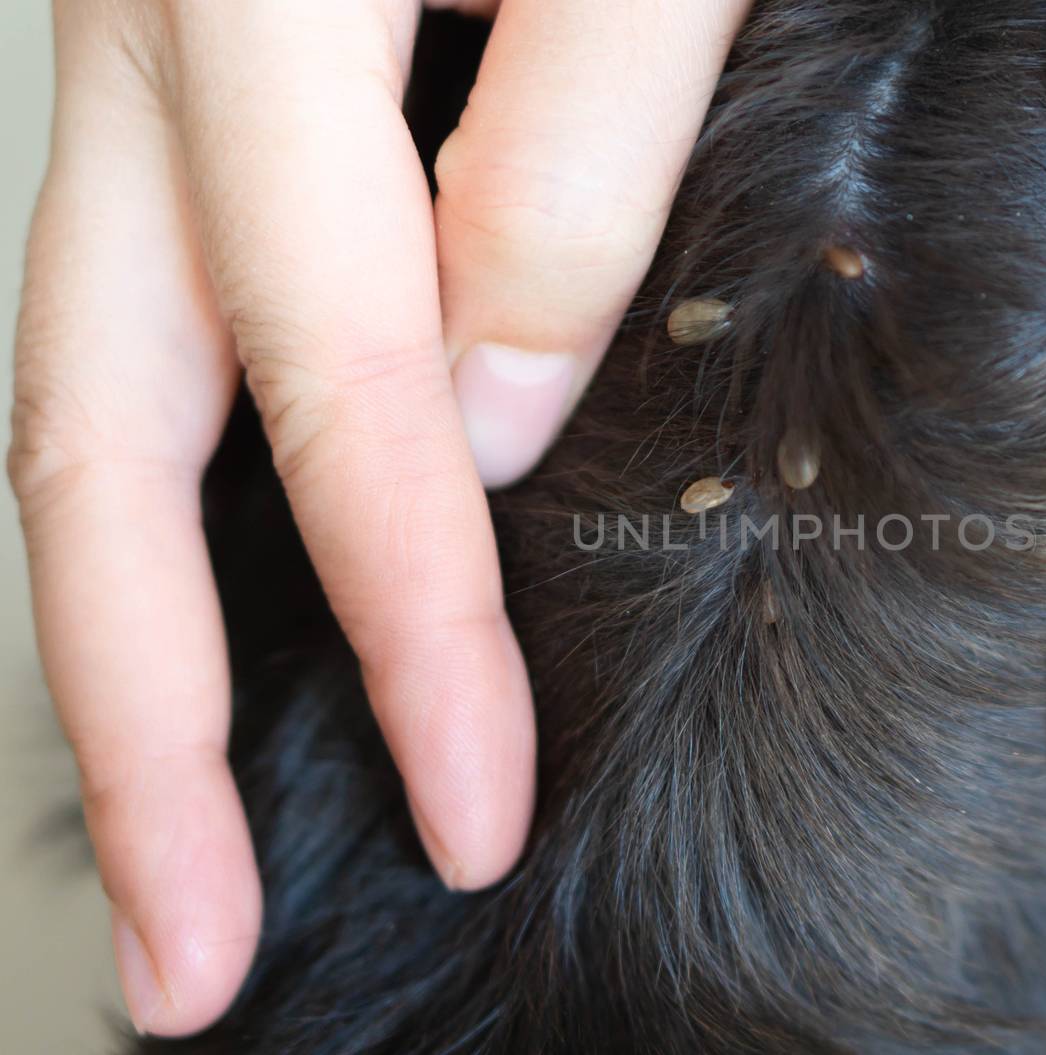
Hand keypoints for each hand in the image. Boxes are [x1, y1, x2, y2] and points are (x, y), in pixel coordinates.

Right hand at [10, 0, 745, 1034]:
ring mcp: (136, 41)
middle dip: (139, 715)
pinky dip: (171, 461)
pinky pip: (146, 289)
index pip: (335, 389)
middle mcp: (145, 30)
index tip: (464, 805)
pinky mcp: (187, 48)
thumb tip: (478, 420)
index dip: (405, 624)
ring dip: (121, 613)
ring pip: (89, 379)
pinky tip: (208, 571)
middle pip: (95, 440)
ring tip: (164, 818)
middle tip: (173, 951)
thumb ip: (568, 132)